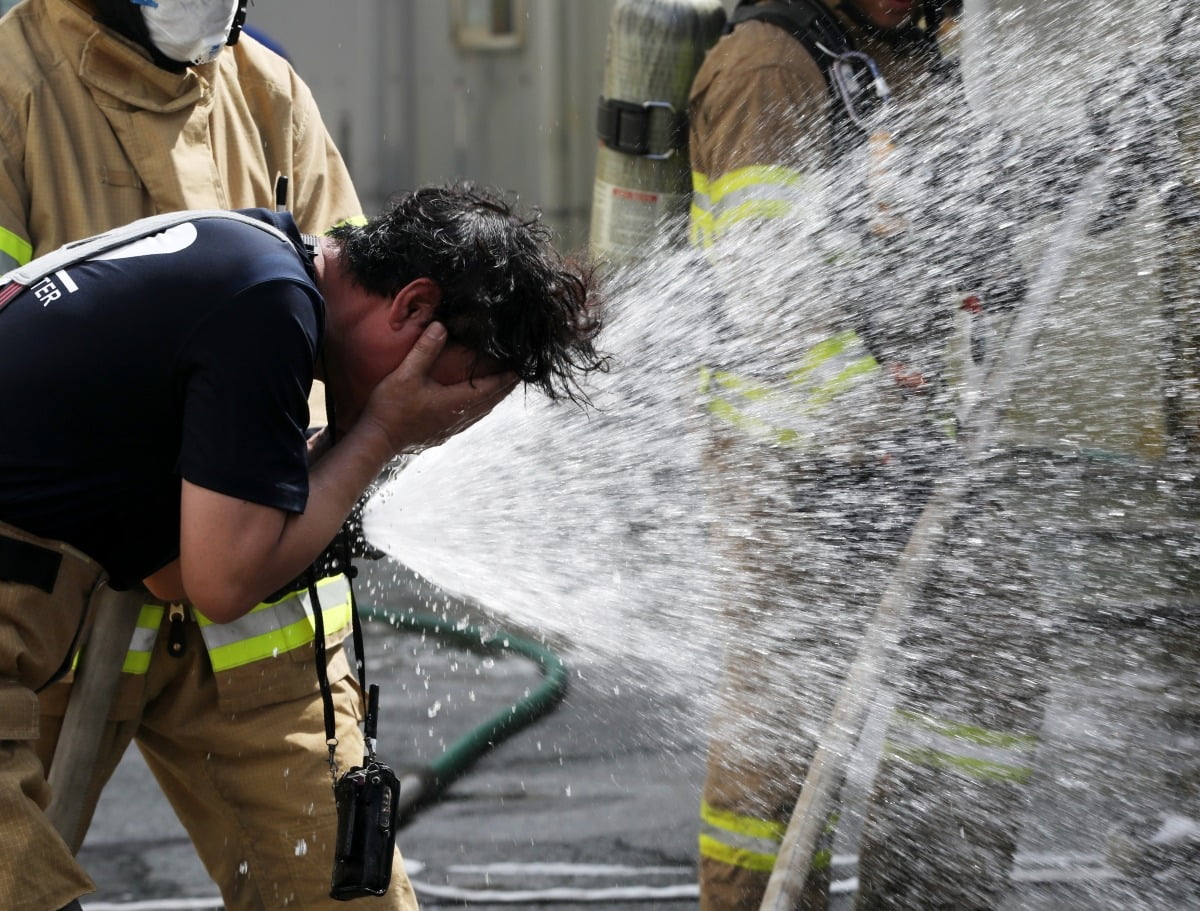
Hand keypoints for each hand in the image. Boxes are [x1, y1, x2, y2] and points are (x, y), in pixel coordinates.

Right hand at [362, 322, 517, 454]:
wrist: (376, 440)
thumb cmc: (391, 408)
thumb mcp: (406, 374)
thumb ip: (425, 350)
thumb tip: (441, 327)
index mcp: (454, 402)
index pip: (489, 387)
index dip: (506, 377)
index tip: (521, 368)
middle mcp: (458, 417)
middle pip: (490, 401)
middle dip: (505, 386)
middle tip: (518, 375)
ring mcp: (451, 428)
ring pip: (482, 411)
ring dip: (494, 397)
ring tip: (502, 386)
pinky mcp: (442, 433)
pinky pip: (470, 418)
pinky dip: (480, 407)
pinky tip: (476, 405)